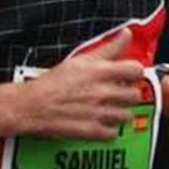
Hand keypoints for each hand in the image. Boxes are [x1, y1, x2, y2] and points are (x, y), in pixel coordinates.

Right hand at [17, 28, 143, 139]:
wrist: (31, 105)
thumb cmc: (53, 82)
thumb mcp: (82, 59)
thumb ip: (109, 47)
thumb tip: (127, 34)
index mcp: (101, 72)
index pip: (137, 71)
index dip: (135, 73)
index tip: (129, 76)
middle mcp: (103, 92)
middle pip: (135, 95)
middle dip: (128, 95)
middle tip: (119, 95)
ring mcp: (98, 113)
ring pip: (126, 116)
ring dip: (121, 113)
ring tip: (111, 110)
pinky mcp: (91, 131)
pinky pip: (113, 134)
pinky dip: (110, 131)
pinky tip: (102, 124)